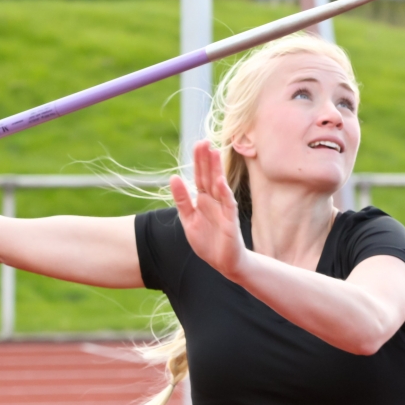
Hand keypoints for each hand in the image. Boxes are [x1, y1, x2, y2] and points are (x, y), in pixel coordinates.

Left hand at [170, 141, 246, 279]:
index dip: (199, 161)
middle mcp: (214, 201)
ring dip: (217, 170)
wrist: (223, 263)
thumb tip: (173, 177)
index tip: (198, 144)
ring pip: (219, 186)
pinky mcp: (231, 221)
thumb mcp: (188, 220)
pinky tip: (220, 181)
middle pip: (209, 177)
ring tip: (214, 153)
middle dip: (206, 160)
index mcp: (204, 200)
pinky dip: (224, 193)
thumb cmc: (207, 242)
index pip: (200, 177)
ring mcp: (223, 209)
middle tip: (204, 141)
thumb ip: (182, 200)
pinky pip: (227, 204)